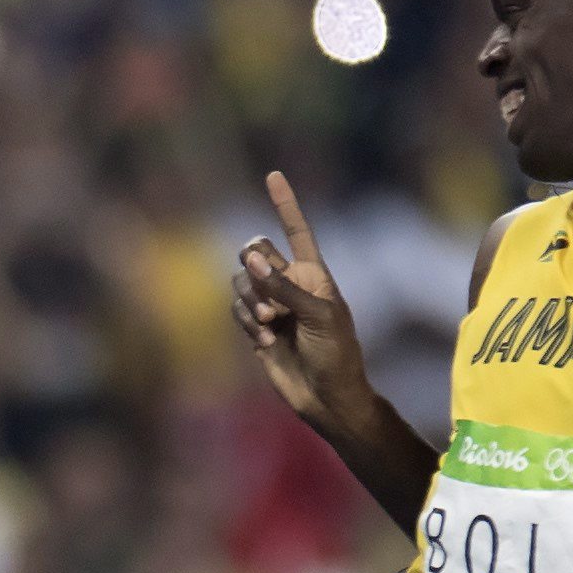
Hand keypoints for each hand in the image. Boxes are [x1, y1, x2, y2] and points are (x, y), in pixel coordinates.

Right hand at [233, 171, 368, 428]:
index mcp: (312, 272)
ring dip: (249, 300)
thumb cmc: (336, 354)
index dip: (285, 204)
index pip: (296, 230)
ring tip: (268, 325)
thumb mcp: (318, 315)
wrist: (327, 397)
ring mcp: (271, 305)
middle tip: (266, 294)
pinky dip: (245, 321)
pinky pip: (236, 308)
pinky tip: (263, 340)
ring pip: (241, 282)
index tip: (273, 175)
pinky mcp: (255, 328)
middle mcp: (289, 283)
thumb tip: (250, 257)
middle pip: (255, 252)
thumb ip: (282, 286)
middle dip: (254, 268)